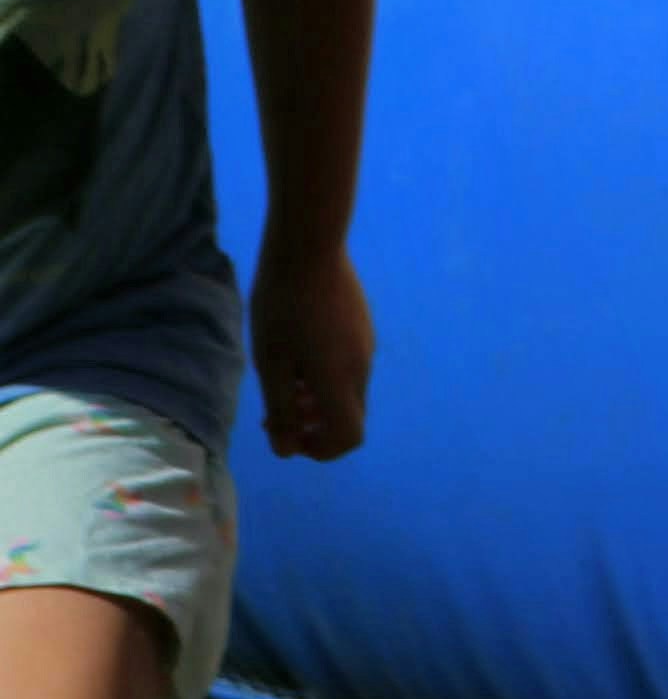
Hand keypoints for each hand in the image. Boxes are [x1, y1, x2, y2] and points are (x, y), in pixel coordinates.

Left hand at [248, 244, 372, 459]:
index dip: (320, 449)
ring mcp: (366, 346)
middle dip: (313, 425)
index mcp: (339, 382)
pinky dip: (326, 377)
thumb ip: (281, 410)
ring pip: (348, 392)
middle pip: (348, 417)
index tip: (288, 436)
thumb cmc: (282, 308)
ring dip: (318, 400)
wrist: (310, 248)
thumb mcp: (270, 363)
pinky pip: (349, 368)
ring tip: (284, 380)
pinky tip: (300, 350)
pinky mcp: (363, 327)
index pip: (347, 438)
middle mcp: (361, 369)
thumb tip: (286, 449)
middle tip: (275, 411)